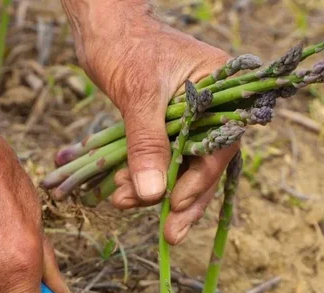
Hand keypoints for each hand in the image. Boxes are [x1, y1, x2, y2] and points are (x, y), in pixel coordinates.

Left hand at [66, 2, 238, 244]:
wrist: (101, 27)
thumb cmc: (124, 46)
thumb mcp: (137, 95)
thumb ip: (147, 144)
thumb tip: (154, 193)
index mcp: (223, 87)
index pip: (220, 144)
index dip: (200, 180)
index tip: (175, 205)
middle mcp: (213, 105)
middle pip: (205, 163)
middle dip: (183, 199)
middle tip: (170, 234)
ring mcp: (191, 116)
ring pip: (181, 165)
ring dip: (154, 188)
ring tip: (123, 201)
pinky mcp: (168, 124)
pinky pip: (162, 158)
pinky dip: (142, 175)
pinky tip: (121, 190)